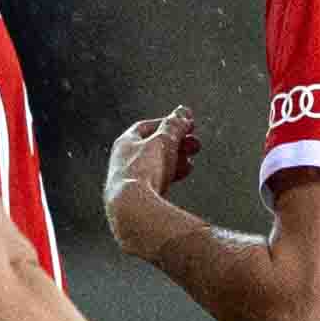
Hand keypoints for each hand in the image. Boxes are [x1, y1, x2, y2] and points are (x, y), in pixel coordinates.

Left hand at [103, 108, 198, 255]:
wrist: (132, 208)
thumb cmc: (143, 171)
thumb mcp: (164, 141)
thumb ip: (175, 125)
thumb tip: (183, 111)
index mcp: (125, 143)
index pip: (147, 127)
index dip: (168, 123)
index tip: (186, 124)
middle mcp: (124, 161)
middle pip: (153, 146)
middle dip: (177, 143)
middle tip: (196, 144)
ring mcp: (130, 180)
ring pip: (156, 165)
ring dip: (176, 160)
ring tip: (191, 162)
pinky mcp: (138, 196)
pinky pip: (157, 181)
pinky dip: (171, 175)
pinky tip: (183, 175)